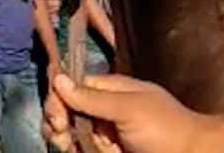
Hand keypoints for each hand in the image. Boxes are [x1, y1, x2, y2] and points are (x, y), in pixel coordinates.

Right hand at [45, 74, 214, 152]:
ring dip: (65, 140)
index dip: (59, 99)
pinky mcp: (109, 151)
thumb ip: (93, 97)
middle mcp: (105, 110)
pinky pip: (85, 149)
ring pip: (73, 134)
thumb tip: (58, 78)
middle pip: (68, 111)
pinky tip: (77, 151)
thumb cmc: (166, 129)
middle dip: (58, 123)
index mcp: (111, 89)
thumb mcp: (128, 108)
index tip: (57, 118)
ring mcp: (107, 134)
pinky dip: (79, 150)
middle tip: (61, 137)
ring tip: (69, 147)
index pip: (73, 86)